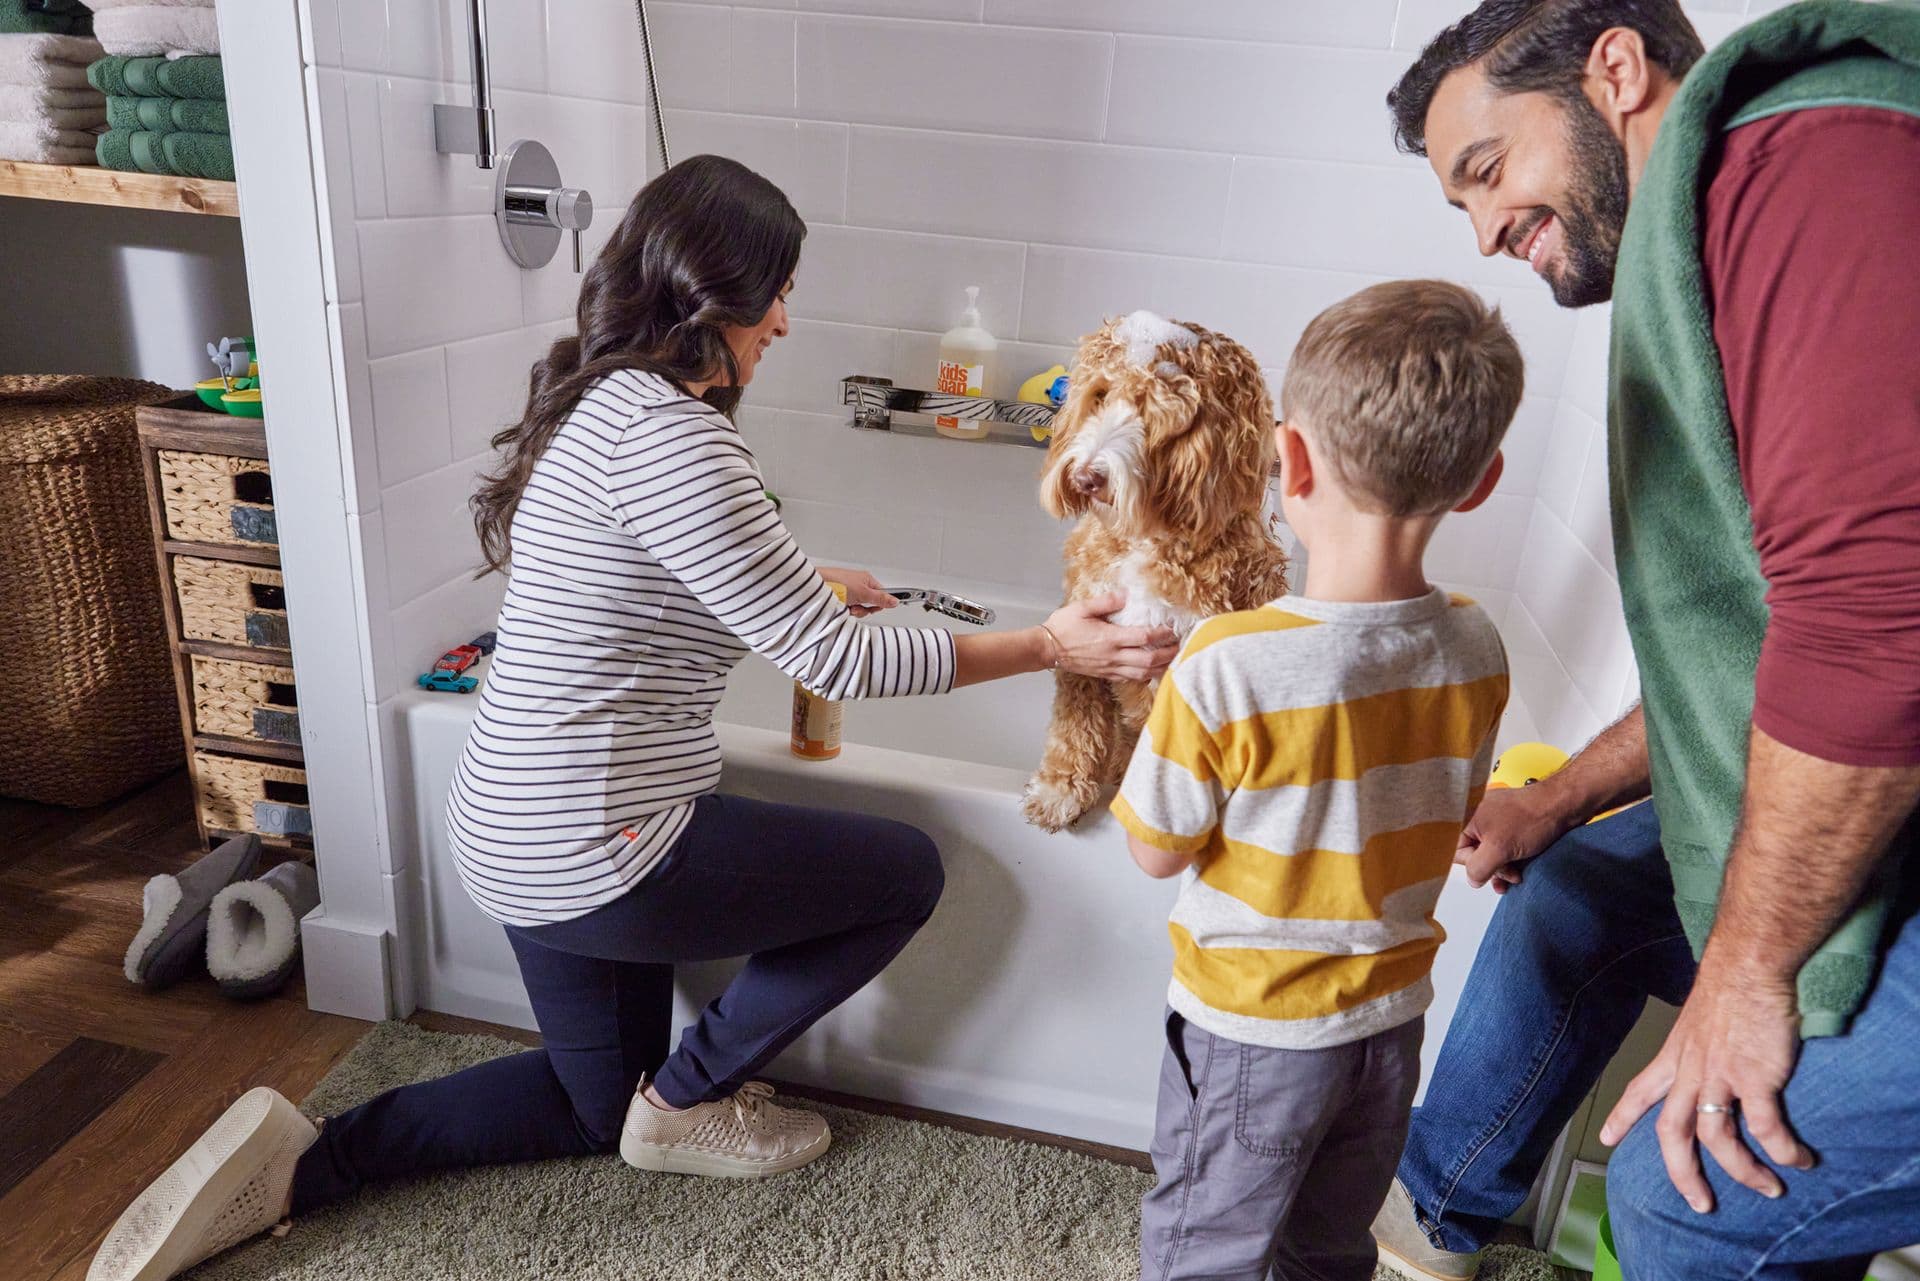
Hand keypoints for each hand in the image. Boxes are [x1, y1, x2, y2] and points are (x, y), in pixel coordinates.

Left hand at [817, 566, 898, 617]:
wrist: (816, 587)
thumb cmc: (837, 582)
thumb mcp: (863, 593)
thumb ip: (880, 599)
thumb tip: (895, 601)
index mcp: (867, 580)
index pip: (881, 595)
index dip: (879, 604)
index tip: (875, 608)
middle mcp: (858, 586)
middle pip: (869, 605)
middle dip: (863, 609)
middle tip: (857, 607)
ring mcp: (849, 594)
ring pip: (858, 609)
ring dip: (853, 611)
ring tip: (846, 606)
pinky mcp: (840, 601)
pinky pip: (848, 611)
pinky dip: (845, 611)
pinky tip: (840, 608)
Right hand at [1042, 591, 1178, 681]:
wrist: (1046, 649)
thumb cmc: (1062, 627)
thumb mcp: (1082, 607)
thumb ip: (1106, 601)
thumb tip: (1127, 594)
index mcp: (1110, 638)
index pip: (1144, 637)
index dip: (1162, 634)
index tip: (1172, 628)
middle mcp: (1113, 656)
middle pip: (1149, 660)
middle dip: (1168, 654)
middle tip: (1180, 646)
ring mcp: (1110, 668)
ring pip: (1142, 673)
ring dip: (1160, 668)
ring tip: (1173, 660)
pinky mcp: (1105, 674)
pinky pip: (1130, 678)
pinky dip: (1145, 675)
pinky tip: (1153, 670)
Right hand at [1455, 782, 1578, 893]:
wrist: (1562, 806)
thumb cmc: (1532, 818)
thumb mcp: (1499, 848)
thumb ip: (1478, 867)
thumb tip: (1472, 879)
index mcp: (1468, 816)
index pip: (1456, 850)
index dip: (1474, 864)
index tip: (1490, 866)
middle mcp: (1479, 818)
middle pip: (1474, 854)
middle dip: (1492, 869)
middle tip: (1510, 872)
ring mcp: (1495, 822)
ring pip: (1490, 854)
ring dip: (1503, 869)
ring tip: (1517, 875)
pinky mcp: (1510, 827)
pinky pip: (1503, 849)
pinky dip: (1510, 862)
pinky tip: (1518, 870)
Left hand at [1599, 957, 1812, 1210]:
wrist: (1751, 962)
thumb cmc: (1732, 980)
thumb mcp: (1703, 1013)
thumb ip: (1705, 1039)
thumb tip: (1718, 1047)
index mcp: (1677, 1053)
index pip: (1640, 1089)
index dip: (1622, 1115)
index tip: (1606, 1137)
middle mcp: (1692, 1068)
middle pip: (1672, 1132)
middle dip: (1682, 1173)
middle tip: (1700, 1204)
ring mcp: (1720, 1075)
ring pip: (1718, 1140)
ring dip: (1744, 1172)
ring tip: (1769, 1189)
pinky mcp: (1755, 1076)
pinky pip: (1765, 1129)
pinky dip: (1783, 1151)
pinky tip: (1800, 1161)